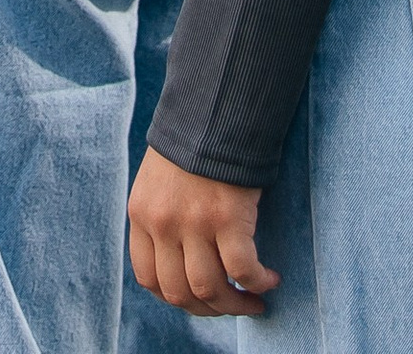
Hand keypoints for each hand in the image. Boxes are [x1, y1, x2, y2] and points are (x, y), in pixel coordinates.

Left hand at [128, 151, 279, 317]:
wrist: (217, 104)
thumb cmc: (195, 142)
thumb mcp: (160, 180)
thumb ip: (163, 218)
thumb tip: (183, 262)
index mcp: (142, 214)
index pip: (150, 279)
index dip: (176, 298)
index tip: (199, 299)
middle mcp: (163, 223)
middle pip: (180, 293)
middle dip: (208, 309)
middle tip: (232, 304)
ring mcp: (194, 222)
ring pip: (210, 289)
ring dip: (235, 305)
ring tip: (254, 300)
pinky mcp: (228, 217)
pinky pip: (242, 270)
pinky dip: (258, 282)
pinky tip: (270, 278)